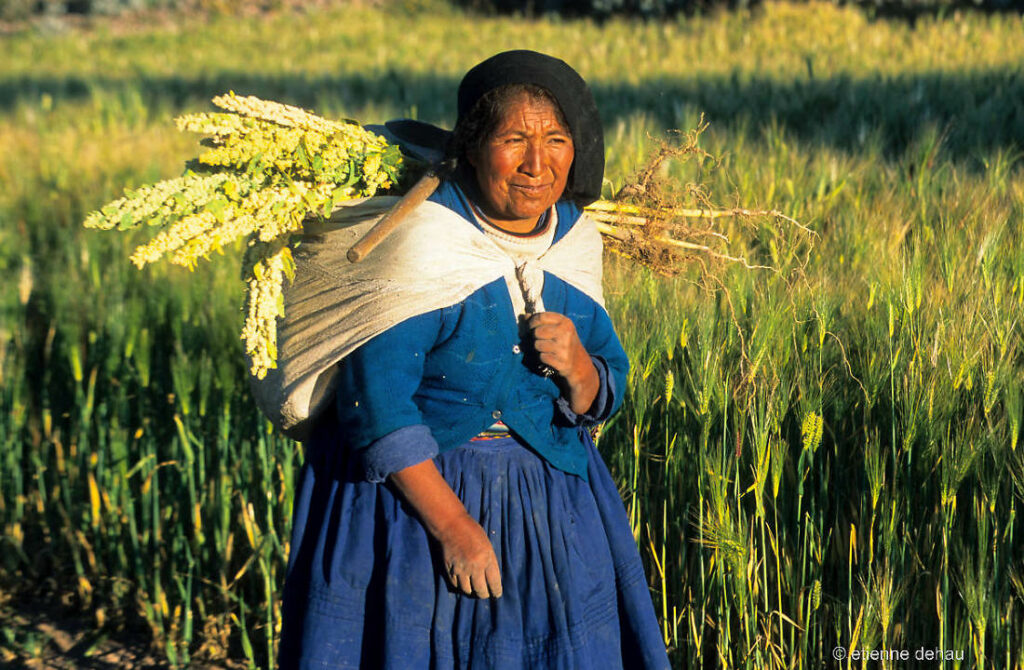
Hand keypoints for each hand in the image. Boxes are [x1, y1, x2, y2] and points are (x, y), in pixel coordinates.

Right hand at [387, 461, 502, 598]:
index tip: (497, 594)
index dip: (496, 591)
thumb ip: (490, 562)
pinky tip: (463, 582)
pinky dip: (460, 586)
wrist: (451, 525)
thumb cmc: (472, 532)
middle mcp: (474, 567)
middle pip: (481, 590)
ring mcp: (461, 569)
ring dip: (471, 591)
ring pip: (467, 590)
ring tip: (474, 589)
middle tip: (485, 593)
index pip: (494, 583)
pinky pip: (456, 585)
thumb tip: (492, 579)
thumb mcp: (487, 545)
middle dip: (484, 594)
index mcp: (487, 559)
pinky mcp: (449, 570)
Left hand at [527, 312, 598, 413]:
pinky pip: (542, 357)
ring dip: (538, 349)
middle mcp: (566, 333)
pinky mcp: (562, 361)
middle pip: (537, 332)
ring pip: (537, 345)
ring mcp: (565, 347)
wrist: (578, 363)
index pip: (541, 317)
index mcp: (565, 322)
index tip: (530, 327)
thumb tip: (524, 316)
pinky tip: (550, 357)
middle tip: (540, 340)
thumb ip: (541, 321)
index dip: (531, 322)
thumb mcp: (557, 328)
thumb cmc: (563, 342)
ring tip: (547, 349)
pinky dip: (543, 358)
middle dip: (535, 337)